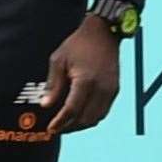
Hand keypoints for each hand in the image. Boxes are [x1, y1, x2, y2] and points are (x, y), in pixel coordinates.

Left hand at [41, 15, 120, 133]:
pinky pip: (104, 111)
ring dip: (82, 124)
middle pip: (85, 119)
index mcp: (85, 80)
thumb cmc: (78, 44)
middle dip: (70, 127)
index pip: (72, 110)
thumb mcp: (59, 60)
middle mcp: (101, 88)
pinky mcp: (115, 89)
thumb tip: (46, 105)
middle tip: (57, 128)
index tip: (51, 128)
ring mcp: (110, 89)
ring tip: (68, 124)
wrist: (103, 32)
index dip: (60, 122)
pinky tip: (81, 114)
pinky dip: (92, 117)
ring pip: (96, 118)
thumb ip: (53, 85)